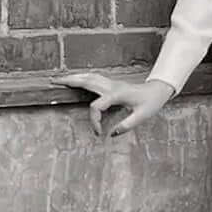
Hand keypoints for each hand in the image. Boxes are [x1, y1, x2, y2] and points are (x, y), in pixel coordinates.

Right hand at [50, 72, 175, 136]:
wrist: (157, 90)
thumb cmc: (150, 103)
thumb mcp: (142, 116)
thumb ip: (127, 125)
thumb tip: (111, 134)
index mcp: (117, 95)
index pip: (97, 106)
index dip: (95, 120)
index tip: (99, 133)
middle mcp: (111, 86)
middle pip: (87, 81)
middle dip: (70, 81)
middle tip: (54, 82)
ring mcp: (110, 83)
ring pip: (89, 77)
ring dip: (73, 77)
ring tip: (58, 79)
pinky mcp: (110, 83)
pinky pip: (93, 78)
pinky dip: (81, 77)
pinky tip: (74, 78)